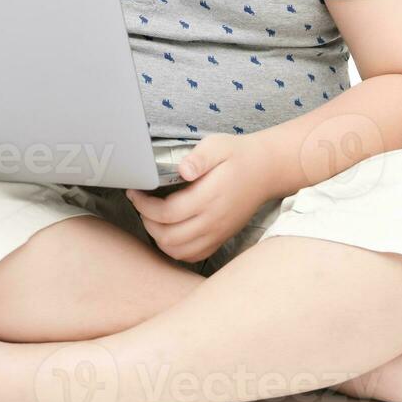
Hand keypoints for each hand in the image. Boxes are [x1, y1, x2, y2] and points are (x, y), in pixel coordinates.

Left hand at [124, 133, 276, 263]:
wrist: (266, 170)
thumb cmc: (238, 156)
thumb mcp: (217, 146)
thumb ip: (198, 158)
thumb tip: (183, 170)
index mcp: (209, 197)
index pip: (167, 213)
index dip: (144, 206)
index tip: (135, 192)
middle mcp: (214, 221)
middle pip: (168, 236)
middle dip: (147, 221)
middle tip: (140, 204)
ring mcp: (218, 233)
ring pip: (179, 251)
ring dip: (158, 238)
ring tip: (151, 217)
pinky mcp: (221, 238)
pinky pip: (194, 255)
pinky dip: (175, 249)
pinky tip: (168, 232)